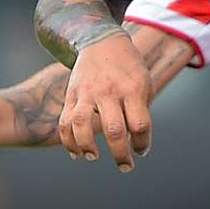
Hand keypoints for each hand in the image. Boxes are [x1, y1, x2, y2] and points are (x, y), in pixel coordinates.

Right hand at [59, 33, 151, 171]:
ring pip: (82, 124)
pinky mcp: (72, 94)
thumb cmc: (129, 69)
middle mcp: (110, 91)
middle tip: (125, 166)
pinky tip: (76, 153)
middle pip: (114, 129)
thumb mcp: (144, 83)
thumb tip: (135, 143)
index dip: (142, 144)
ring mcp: (88, 92)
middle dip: (120, 154)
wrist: (103, 41)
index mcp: (133, 89)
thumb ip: (140, 111)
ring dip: (87, 146)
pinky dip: (68, 140)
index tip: (141, 151)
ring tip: (94, 157)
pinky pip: (65, 121)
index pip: (139, 125)